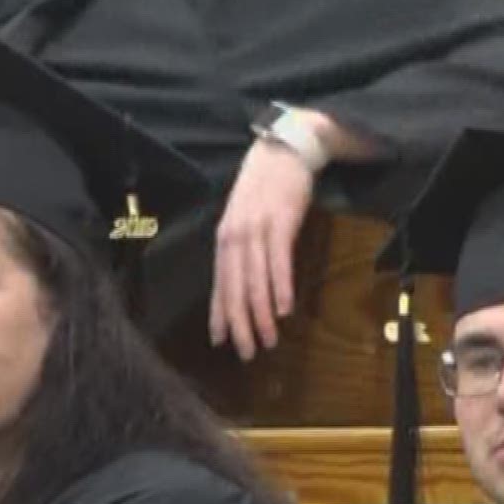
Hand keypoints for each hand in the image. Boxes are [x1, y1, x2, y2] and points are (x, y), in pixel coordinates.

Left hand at [209, 137, 314, 360]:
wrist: (284, 150)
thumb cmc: (266, 189)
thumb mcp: (246, 220)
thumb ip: (243, 251)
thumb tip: (243, 284)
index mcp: (224, 240)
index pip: (219, 284)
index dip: (220, 314)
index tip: (220, 342)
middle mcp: (234, 237)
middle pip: (234, 288)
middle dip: (239, 324)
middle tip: (246, 353)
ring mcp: (256, 229)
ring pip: (255, 280)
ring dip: (261, 314)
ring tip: (267, 340)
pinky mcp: (280, 221)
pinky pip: (278, 260)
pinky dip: (280, 286)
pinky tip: (284, 308)